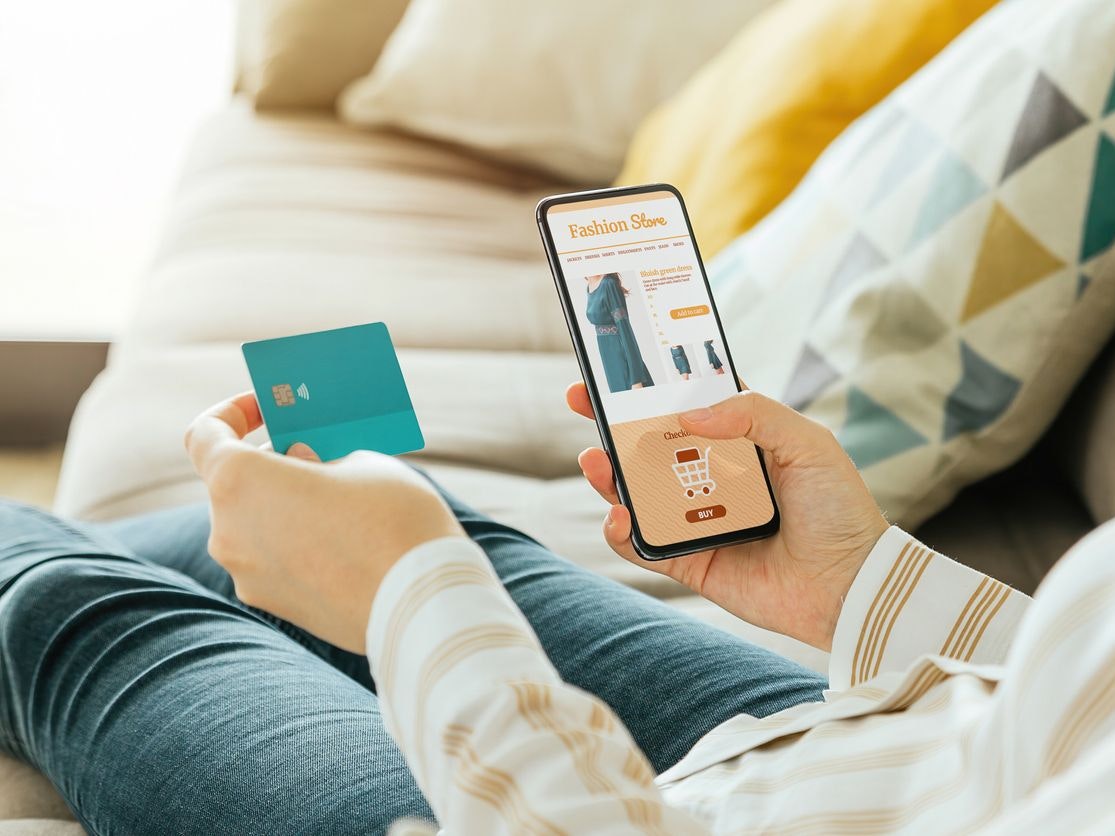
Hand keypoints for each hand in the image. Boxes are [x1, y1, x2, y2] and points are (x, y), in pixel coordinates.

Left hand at [185, 392, 463, 652]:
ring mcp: (246, 574)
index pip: (205, 435)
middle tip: (320, 453)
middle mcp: (227, 530)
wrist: (423, 604)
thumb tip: (303, 466)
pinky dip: (297, 542)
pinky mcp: (273, 606)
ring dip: (285, 505)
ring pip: (256, 524)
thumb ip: (320, 456)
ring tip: (339, 498)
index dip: (233, 413)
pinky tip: (345, 539)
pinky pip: (274, 559)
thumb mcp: (363, 461)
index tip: (269, 409)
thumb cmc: (393, 521)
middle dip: (272, 463)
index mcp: (238, 482)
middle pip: (234, 483)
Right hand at [567, 383, 887, 650]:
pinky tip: (620, 516)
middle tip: (582, 402)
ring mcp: (696, 518)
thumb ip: (753, 413)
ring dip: (608, 474)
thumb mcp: (808, 444)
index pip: (687, 405)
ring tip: (595, 461)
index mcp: (741, 441)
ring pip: (637, 491)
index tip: (619, 368)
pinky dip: (621, 531)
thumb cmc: (839, 511)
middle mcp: (713, 476)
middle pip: (650, 443)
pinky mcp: (689, 561)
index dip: (653, 386)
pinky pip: (642, 545)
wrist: (852, 587)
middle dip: (612, 423)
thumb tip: (688, 415)